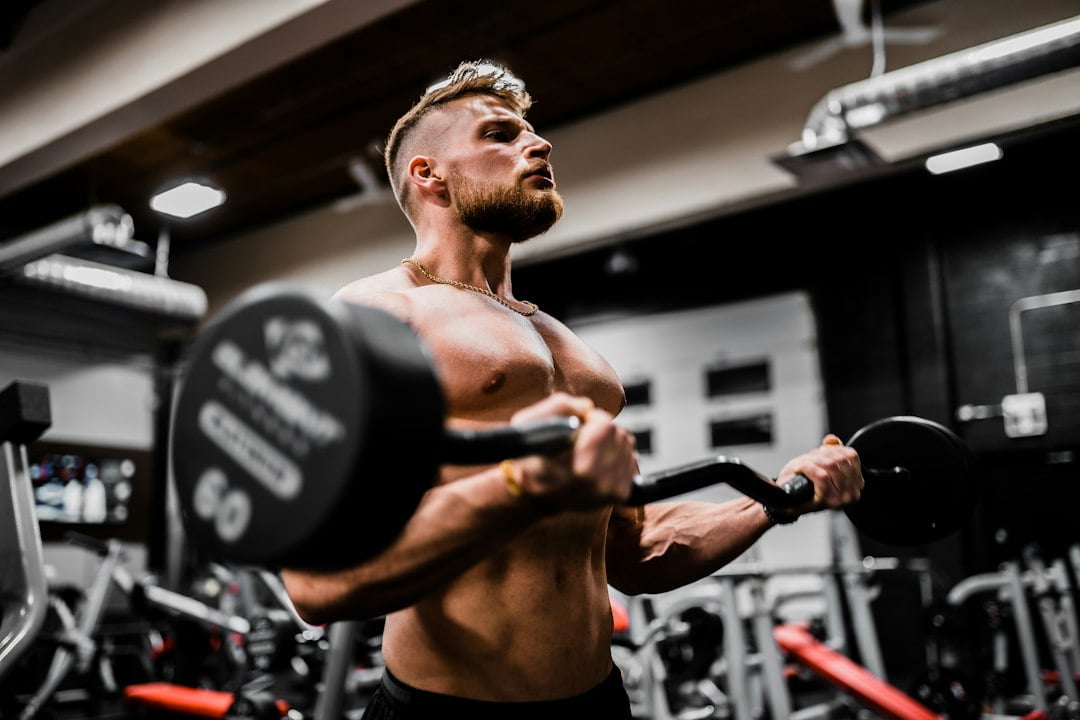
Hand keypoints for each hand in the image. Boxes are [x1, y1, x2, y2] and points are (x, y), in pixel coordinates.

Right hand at [509, 392, 637, 510]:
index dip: (594, 418)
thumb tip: (588, 407)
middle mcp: (601, 485)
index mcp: (582, 471)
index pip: (606, 428)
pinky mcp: (621, 494)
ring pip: (627, 444)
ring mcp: (613, 492)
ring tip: (588, 448)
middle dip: (602, 428)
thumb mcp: (527, 424)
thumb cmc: (530, 458)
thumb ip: (558, 407)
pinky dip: (616, 454)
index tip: (582, 421)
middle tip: (583, 436)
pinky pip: (631, 459)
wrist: (536, 494)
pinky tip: (598, 460)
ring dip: (610, 440)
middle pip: (619, 434)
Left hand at [775, 434, 863, 515]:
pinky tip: (799, 469)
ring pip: (830, 465)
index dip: (832, 449)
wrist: (787, 498)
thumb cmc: (803, 481)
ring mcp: (841, 497)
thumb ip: (830, 449)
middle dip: (819, 455)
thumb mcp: (819, 461)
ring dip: (811, 461)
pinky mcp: (827, 499)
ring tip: (802, 465)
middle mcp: (853, 491)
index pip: (851, 455)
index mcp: (856, 481)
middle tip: (807, 460)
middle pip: (839, 459)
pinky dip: (807, 468)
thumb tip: (831, 439)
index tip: (819, 452)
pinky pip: (821, 475)